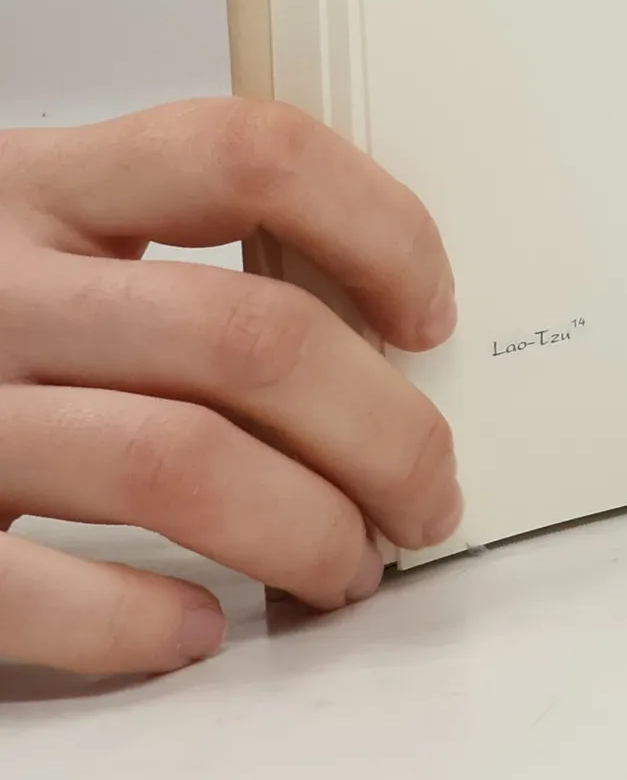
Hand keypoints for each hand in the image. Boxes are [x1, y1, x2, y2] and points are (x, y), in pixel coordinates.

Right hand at [0, 100, 460, 675]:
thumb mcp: (45, 233)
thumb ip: (175, 242)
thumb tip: (383, 321)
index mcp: (43, 185)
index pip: (247, 153)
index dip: (376, 226)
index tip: (433, 311)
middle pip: (248, 339)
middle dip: (383, 431)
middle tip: (428, 493)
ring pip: (178, 463)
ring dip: (305, 530)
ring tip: (350, 564)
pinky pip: (35, 590)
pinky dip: (141, 621)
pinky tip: (199, 626)